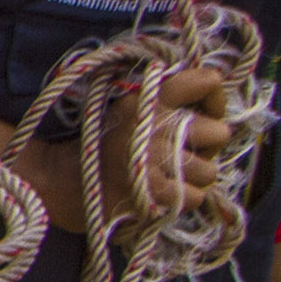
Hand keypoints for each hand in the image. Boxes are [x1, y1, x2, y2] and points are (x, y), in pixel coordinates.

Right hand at [14, 62, 234, 230]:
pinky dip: (181, 199)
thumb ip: (167, 98)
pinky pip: (196, 197)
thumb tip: (212, 99)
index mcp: (149, 98)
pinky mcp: (153, 194)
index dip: (215, 98)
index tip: (204, 112)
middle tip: (180, 153)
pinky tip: (160, 194)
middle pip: (219, 133)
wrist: (61, 182)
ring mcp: (154, 159)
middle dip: (205, 147)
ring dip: (192, 178)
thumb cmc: (100, 146)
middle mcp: (154, 123)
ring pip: (209, 170)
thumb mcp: (128, 108)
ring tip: (167, 176)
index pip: (207, 81)